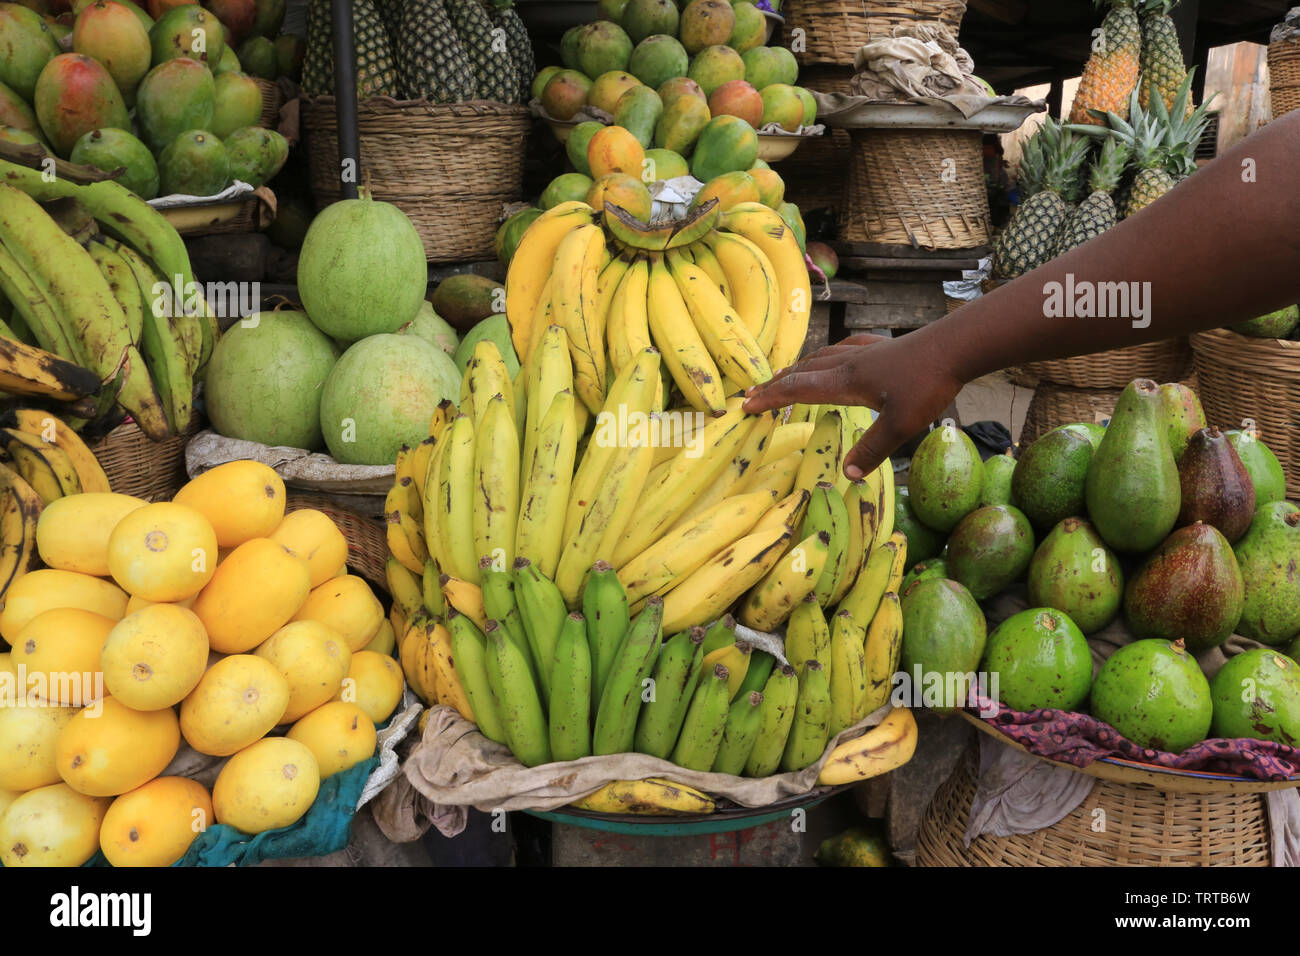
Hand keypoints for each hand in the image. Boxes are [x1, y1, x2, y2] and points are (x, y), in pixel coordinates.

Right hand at [743, 334, 963, 479]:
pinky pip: (845, 348)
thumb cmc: (928, 384)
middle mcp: (850, 363)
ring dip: (799, 369)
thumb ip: (872, 449)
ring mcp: (867, 352)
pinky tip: (835, 355)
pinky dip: (829, 355)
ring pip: (822, 357)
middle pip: (804, 371)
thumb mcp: (900, 424)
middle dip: (778, 383)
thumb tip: (847, 475)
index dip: (771, 398)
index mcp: (846, 381)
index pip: (799, 389)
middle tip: (756, 393)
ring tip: (786, 376)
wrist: (957, 346)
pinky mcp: (884, 347)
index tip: (747, 406)